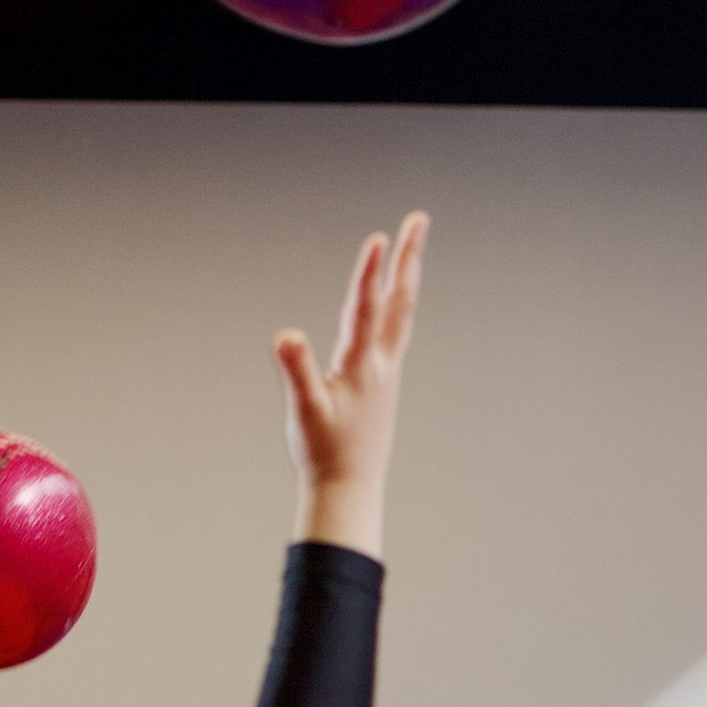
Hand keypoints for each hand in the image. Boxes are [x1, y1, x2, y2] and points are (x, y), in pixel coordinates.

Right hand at [274, 211, 428, 557]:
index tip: (379, 238)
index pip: (365, 311)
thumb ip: (297, 372)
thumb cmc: (323, 452)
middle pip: (399, 300)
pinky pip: (395, 331)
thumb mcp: (304, 412)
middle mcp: (381, 364)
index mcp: (362, 367)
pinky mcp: (383, 382)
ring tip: (411, 246)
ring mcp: (386, 372)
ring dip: (406, 275)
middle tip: (419, 217)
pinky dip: (397, 305)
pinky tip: (396, 299)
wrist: (349, 488)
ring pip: (401, 313)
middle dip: (408, 257)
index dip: (369, 274)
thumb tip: (287, 337)